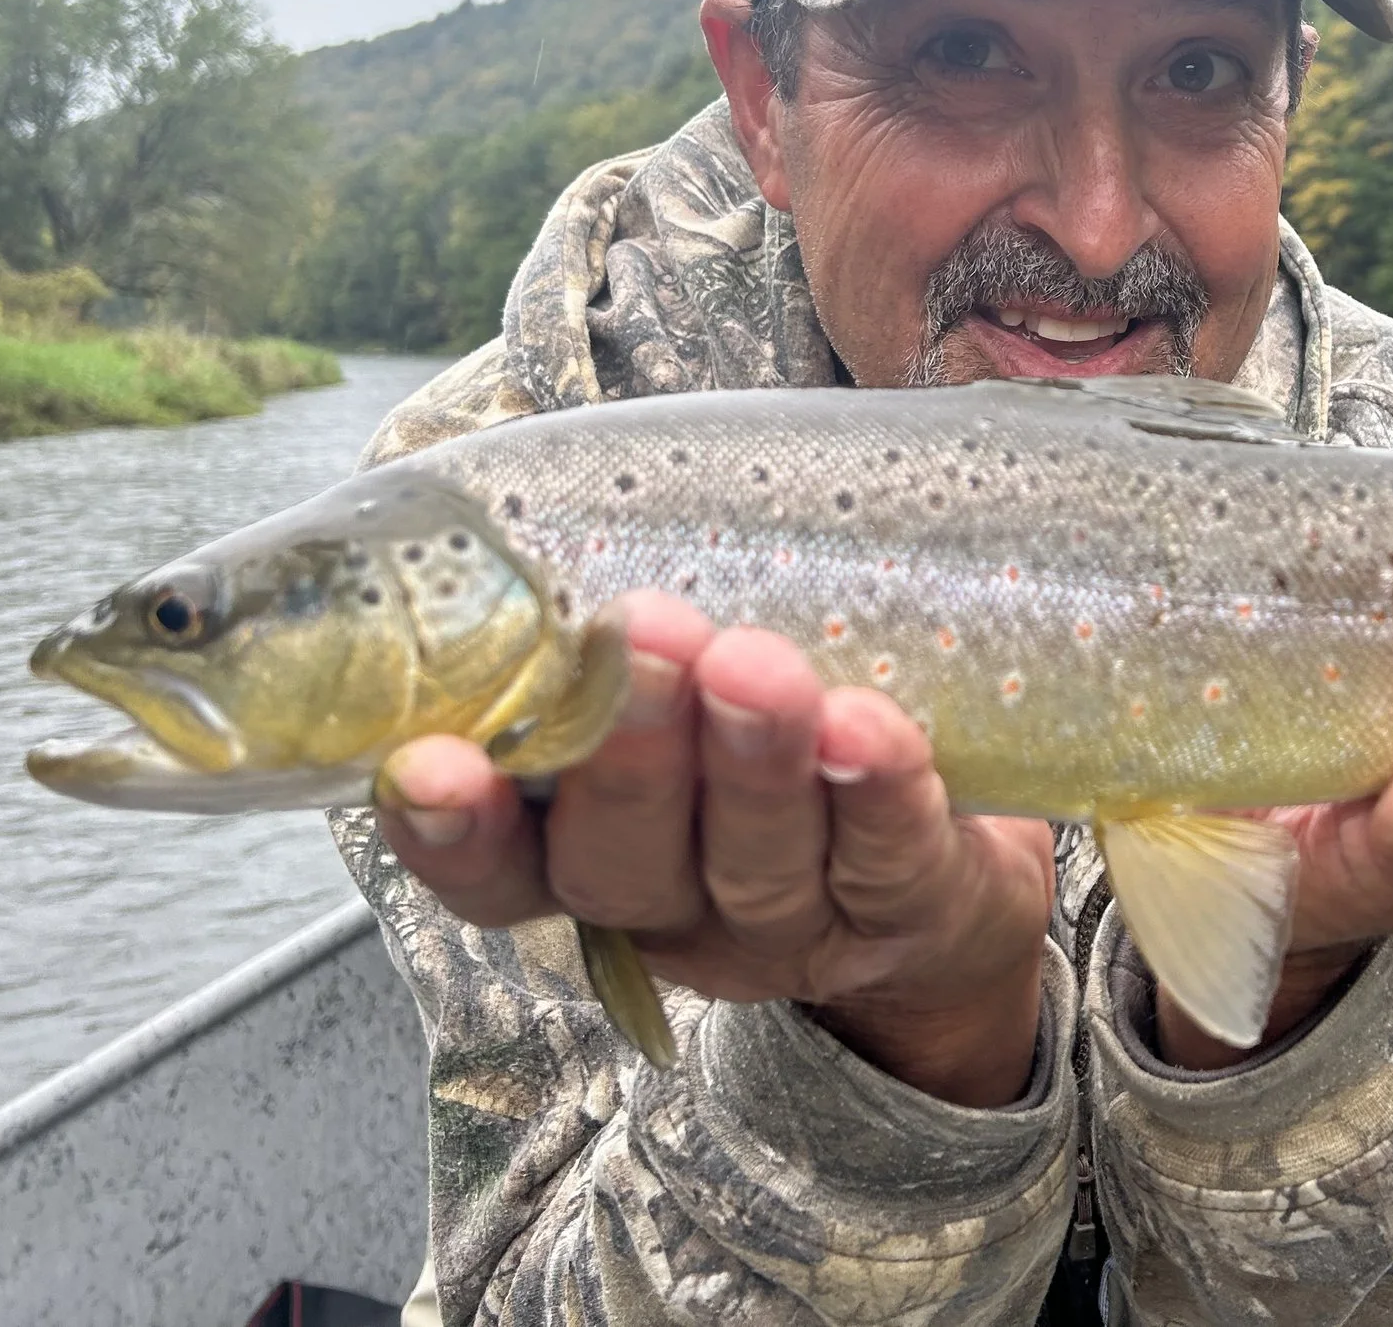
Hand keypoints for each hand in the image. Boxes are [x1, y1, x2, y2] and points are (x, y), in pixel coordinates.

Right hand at [372, 592, 1056, 1107]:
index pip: (497, 866)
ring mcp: (795, 925)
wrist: (962, 834)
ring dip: (750, 764)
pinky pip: (891, 862)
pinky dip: (878, 794)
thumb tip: (556, 468)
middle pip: (623, 862)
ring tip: (754, 663)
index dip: (453, 830)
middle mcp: (676, 905)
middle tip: (638, 631)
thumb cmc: (788, 699)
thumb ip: (621, 596)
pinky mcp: (913, 914)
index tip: (429, 761)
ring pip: (757, 864)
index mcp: (590, 848)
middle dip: (628, 754)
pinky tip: (871, 730)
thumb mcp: (692, 656)